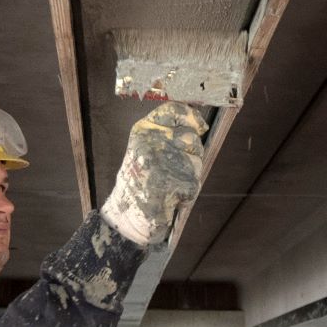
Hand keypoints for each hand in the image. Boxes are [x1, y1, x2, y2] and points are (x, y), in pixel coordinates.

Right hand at [101, 103, 209, 245]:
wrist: (127, 216)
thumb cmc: (138, 182)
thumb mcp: (144, 148)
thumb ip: (166, 134)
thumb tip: (198, 125)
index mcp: (144, 130)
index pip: (174, 110)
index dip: (191, 116)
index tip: (199, 125)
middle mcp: (154, 141)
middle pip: (191, 138)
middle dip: (190, 153)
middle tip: (172, 168)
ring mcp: (165, 160)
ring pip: (196, 160)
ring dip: (189, 173)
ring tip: (169, 183)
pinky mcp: (176, 180)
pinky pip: (194, 182)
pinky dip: (187, 193)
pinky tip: (171, 197)